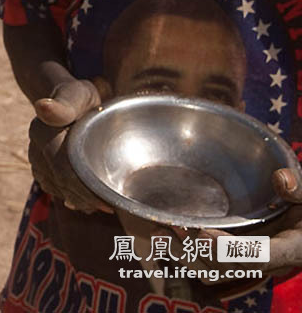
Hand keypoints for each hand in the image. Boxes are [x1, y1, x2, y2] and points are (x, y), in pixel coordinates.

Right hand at [29, 79, 111, 213]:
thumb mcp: (77, 95)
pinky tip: (90, 202)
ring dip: (81, 201)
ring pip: (59, 190)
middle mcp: (35, 151)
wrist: (70, 103)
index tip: (107, 199)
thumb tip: (43, 107)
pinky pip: (58, 191)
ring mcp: (37, 164)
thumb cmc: (79, 98)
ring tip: (104, 205)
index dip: (85, 187)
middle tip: (112, 207)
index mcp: (41, 132)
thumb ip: (64, 104)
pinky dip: (75, 199)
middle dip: (86, 198)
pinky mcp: (43, 172)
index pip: (63, 169)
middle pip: (62, 183)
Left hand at [162, 167, 301, 284]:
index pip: (255, 258)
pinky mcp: (238, 259)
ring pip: (214, 272)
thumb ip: (300, 189)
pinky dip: (189, 253)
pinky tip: (170, 233)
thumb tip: (281, 178)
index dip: (228, 249)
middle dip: (197, 252)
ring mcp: (251, 263)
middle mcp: (268, 263)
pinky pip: (211, 266)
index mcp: (289, 249)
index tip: (203, 232)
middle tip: (174, 227)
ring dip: (187, 255)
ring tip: (163, 232)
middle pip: (227, 269)